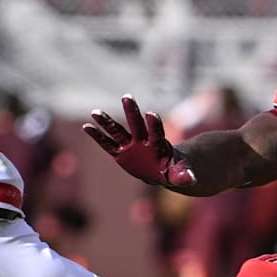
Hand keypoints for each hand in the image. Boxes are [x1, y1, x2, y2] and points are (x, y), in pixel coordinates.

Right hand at [82, 95, 196, 187]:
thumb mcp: (179, 174)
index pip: (156, 132)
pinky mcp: (120, 152)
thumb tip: (190, 179)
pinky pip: (107, 144)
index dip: (154, 124)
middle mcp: (143, 140)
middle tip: (127, 97)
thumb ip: (183, 175)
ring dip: (106, 122)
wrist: (160, 170)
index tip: (150, 113)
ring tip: (95, 112)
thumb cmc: (172, 170)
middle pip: (136, 125)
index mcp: (158, 145)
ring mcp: (130, 145)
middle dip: (131, 112)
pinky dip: (97, 136)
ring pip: (117, 131)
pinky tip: (86, 127)